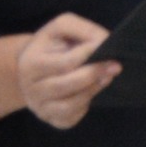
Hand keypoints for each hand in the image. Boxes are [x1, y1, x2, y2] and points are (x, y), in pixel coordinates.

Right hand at [15, 14, 119, 129]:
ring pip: (70, 105)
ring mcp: (39, 106)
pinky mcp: (50, 118)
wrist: (32, 67)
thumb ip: (82, 29)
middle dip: (95, 74)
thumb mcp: (61, 28)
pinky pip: (70, 118)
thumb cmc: (51, 45)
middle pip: (67, 85)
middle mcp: (30, 88)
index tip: (107, 46)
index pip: (65, 63)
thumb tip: (105, 42)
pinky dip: (84, 107)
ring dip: (93, 90)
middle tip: (115, 66)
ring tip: (106, 78)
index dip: (90, 54)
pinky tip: (91, 93)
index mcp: (30, 63)